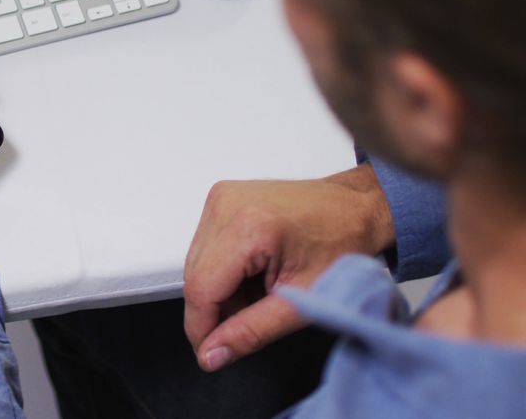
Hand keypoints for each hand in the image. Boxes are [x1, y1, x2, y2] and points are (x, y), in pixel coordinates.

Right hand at [183, 164, 393, 371]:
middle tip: (250, 319)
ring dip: (219, 290)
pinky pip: (205, 247)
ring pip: (196, 264)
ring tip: (260, 291)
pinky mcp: (222, 199)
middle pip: (195, 277)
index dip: (201, 327)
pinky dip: (223, 270)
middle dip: (214, 309)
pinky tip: (253, 273)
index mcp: (248, 228)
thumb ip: (252, 331)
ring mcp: (222, 199)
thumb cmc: (343, 245)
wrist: (356, 208)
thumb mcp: (302, 301)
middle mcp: (227, 206)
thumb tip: (213, 353)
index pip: (201, 288)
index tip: (211, 352)